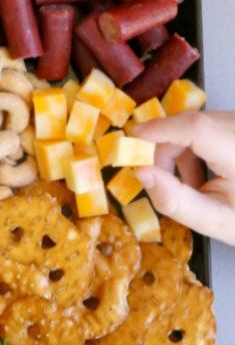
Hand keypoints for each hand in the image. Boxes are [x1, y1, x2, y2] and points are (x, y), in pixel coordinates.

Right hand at [132, 111, 234, 244]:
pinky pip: (206, 125)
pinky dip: (193, 146)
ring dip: (179, 150)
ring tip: (190, 185)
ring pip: (195, 123)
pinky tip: (203, 172)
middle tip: (161, 182)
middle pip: (189, 124)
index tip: (130, 141)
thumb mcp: (214, 221)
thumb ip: (175, 200)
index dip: (160, 129)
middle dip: (164, 149)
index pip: (196, 128)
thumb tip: (139, 172)